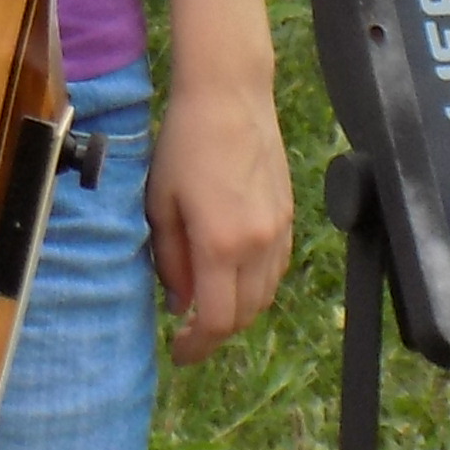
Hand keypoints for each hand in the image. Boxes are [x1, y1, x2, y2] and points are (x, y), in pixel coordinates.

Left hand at [148, 72, 294, 363]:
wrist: (229, 96)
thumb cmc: (183, 144)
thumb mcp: (161, 204)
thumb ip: (170, 259)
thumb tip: (179, 303)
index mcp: (220, 244)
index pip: (215, 319)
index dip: (196, 345)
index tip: (178, 353)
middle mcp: (258, 244)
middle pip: (244, 314)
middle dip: (215, 333)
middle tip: (187, 334)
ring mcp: (279, 230)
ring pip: (264, 295)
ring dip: (237, 311)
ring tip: (207, 307)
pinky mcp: (289, 216)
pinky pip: (276, 269)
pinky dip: (255, 286)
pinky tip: (232, 277)